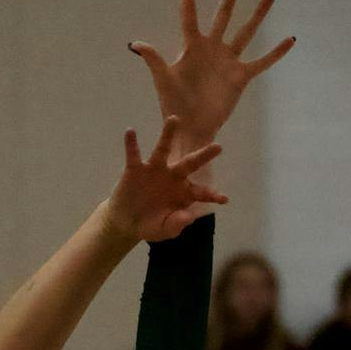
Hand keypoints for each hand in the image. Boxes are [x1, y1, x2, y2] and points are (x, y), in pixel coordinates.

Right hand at [100, 116, 225, 243]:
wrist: (126, 222)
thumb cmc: (151, 224)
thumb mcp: (165, 230)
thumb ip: (177, 224)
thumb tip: (188, 217)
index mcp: (184, 193)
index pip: (202, 193)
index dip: (212, 195)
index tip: (224, 199)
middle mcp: (172, 177)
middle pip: (190, 163)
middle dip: (204, 156)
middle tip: (218, 147)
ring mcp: (154, 170)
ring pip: (163, 149)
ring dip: (168, 134)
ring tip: (174, 119)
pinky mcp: (135, 169)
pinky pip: (134, 154)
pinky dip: (131, 143)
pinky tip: (130, 132)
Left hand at [130, 0, 294, 150]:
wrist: (191, 128)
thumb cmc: (173, 105)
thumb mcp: (163, 80)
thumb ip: (153, 59)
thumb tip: (135, 44)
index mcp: (192, 46)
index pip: (189, 13)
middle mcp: (212, 48)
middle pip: (224, 13)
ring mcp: (228, 61)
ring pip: (246, 31)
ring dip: (258, 14)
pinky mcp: (240, 77)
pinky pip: (262, 62)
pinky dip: (276, 53)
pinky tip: (290, 39)